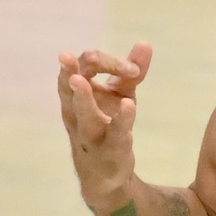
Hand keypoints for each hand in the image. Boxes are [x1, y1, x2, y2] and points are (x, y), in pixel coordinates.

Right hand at [57, 43, 151, 209]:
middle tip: (75, 57)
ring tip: (79, 80)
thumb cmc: (108, 124)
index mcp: (77, 93)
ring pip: (81, 113)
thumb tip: (145, 43)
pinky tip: (129, 105)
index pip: (83, 67)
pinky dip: (121, 119)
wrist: (107, 172)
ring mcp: (88, 132)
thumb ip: (131, 71)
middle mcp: (75, 111)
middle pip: (70, 86)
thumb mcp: (122, 94)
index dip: (106, 61)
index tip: (133, 68)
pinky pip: (113, 133)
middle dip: (72, 70)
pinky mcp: (108, 149)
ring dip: (81, 97)